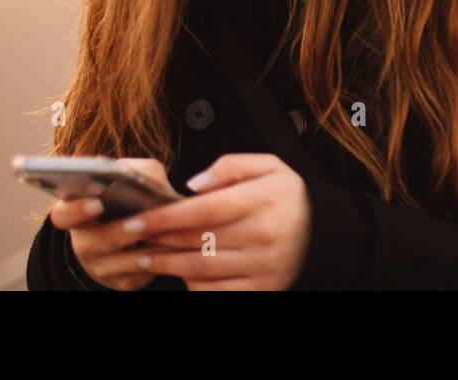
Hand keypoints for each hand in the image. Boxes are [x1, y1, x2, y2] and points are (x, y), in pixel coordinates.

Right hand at [50, 158, 182, 290]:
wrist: (139, 228)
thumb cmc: (131, 194)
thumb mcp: (133, 176)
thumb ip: (137, 172)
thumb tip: (145, 180)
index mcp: (76, 211)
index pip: (63, 215)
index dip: (76, 210)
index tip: (97, 203)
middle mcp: (83, 241)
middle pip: (92, 242)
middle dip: (118, 232)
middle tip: (139, 223)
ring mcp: (99, 265)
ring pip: (117, 263)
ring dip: (142, 250)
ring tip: (163, 237)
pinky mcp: (122, 282)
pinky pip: (137, 276)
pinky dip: (156, 263)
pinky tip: (173, 250)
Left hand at [128, 153, 310, 290]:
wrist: (325, 233)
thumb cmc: (289, 197)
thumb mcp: (269, 165)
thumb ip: (230, 166)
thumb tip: (193, 185)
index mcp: (263, 201)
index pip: (203, 211)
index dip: (165, 216)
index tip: (137, 218)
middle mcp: (263, 236)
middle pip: (196, 241)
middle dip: (158, 239)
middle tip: (131, 234)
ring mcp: (263, 267)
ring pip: (201, 269)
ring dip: (167, 264)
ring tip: (145, 255)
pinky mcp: (263, 289)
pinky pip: (217, 292)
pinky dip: (193, 285)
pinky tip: (179, 273)